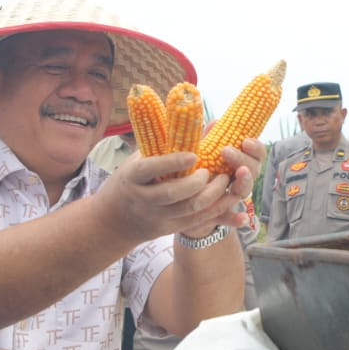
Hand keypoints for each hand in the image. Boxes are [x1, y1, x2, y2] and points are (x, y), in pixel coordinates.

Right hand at [100, 144, 260, 243]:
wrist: (116, 218)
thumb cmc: (132, 178)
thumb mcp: (140, 159)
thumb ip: (166, 143)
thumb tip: (199, 121)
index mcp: (132, 177)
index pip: (151, 169)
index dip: (172, 162)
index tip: (193, 155)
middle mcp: (143, 199)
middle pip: (173, 194)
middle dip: (198, 183)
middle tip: (214, 170)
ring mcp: (157, 216)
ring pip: (190, 210)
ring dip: (213, 195)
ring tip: (226, 180)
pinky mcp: (171, 228)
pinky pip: (198, 222)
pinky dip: (218, 211)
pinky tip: (232, 200)